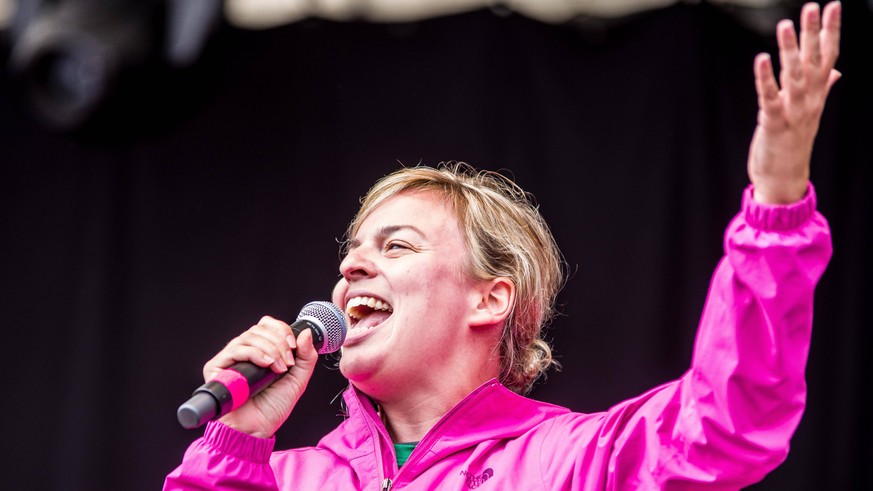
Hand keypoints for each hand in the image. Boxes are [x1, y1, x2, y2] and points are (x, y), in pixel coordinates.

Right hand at [203, 315, 319, 437]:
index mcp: (261, 351)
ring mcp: (230, 359)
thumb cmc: (272, 408)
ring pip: (249, 337)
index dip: (282, 330)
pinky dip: (256, 354)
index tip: (294, 346)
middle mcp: (244, 352)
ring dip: (270, 349)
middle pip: (259, 328)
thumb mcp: (298, 379)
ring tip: (279, 368)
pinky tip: (267, 365)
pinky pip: (236, 350)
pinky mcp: (217, 367)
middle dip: (279, 342)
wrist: (256, 430)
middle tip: (287, 362)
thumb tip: (306, 333)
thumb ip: (306, 356)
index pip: (267, 325)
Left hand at [747, 1, 840, 203]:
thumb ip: (823, 88)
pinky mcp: (774, 123)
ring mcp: (793, 112)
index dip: (831, 31)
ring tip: (785, 25)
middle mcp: (809, 101)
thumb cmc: (793, 144)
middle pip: (813, 61)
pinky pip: (770, 97)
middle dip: (813, 33)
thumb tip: (837, 70)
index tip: (834, 6)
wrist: (784, 179)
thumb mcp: (810, 113)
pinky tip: (761, 59)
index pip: (828, 57)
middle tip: (813, 6)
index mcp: (817, 95)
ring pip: (793, 76)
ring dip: (789, 50)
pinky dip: (765, 78)